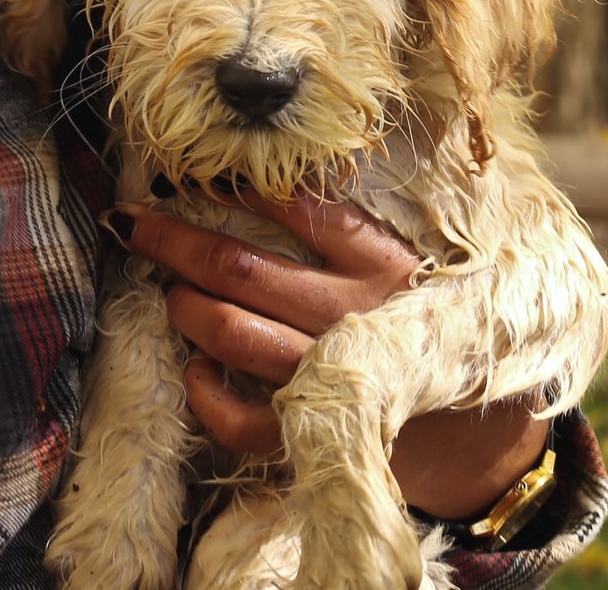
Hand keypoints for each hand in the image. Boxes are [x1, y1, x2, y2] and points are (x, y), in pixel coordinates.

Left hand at [110, 187, 550, 521]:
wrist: (473, 433)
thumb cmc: (427, 329)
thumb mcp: (406, 264)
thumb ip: (347, 229)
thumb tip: (255, 182)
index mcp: (383, 264)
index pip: (301, 206)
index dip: (236, 184)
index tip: (193, 174)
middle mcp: (353, 314)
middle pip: (239, 266)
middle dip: (172, 239)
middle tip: (133, 222)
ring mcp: (328, 375)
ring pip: (227, 332)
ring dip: (183, 306)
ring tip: (173, 292)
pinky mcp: (312, 431)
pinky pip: (236, 416)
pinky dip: (201, 392)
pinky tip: (194, 368)